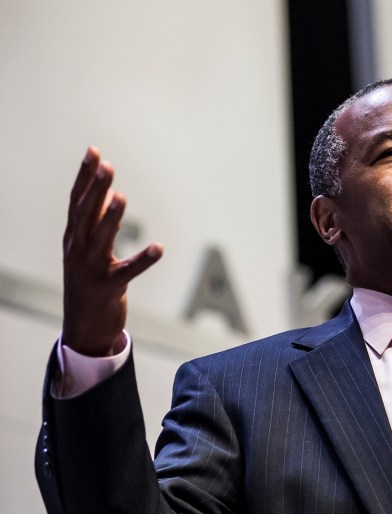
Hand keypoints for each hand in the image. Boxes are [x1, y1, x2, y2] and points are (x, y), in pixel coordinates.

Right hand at [62, 147, 162, 356]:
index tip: (93, 151)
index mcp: (73, 237)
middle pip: (86, 214)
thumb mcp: (91, 250)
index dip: (84, 176)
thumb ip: (100, 222)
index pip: (77, 200)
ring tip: (122, 198)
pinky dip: (144, 260)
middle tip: (107, 166)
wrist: (83, 326)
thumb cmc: (89, 282)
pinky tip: (159, 248)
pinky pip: (129, 271)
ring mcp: (91, 269)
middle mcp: (78, 250)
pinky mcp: (108, 287)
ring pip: (101, 239)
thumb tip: (110, 195)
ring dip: (111, 218)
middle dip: (96, 189)